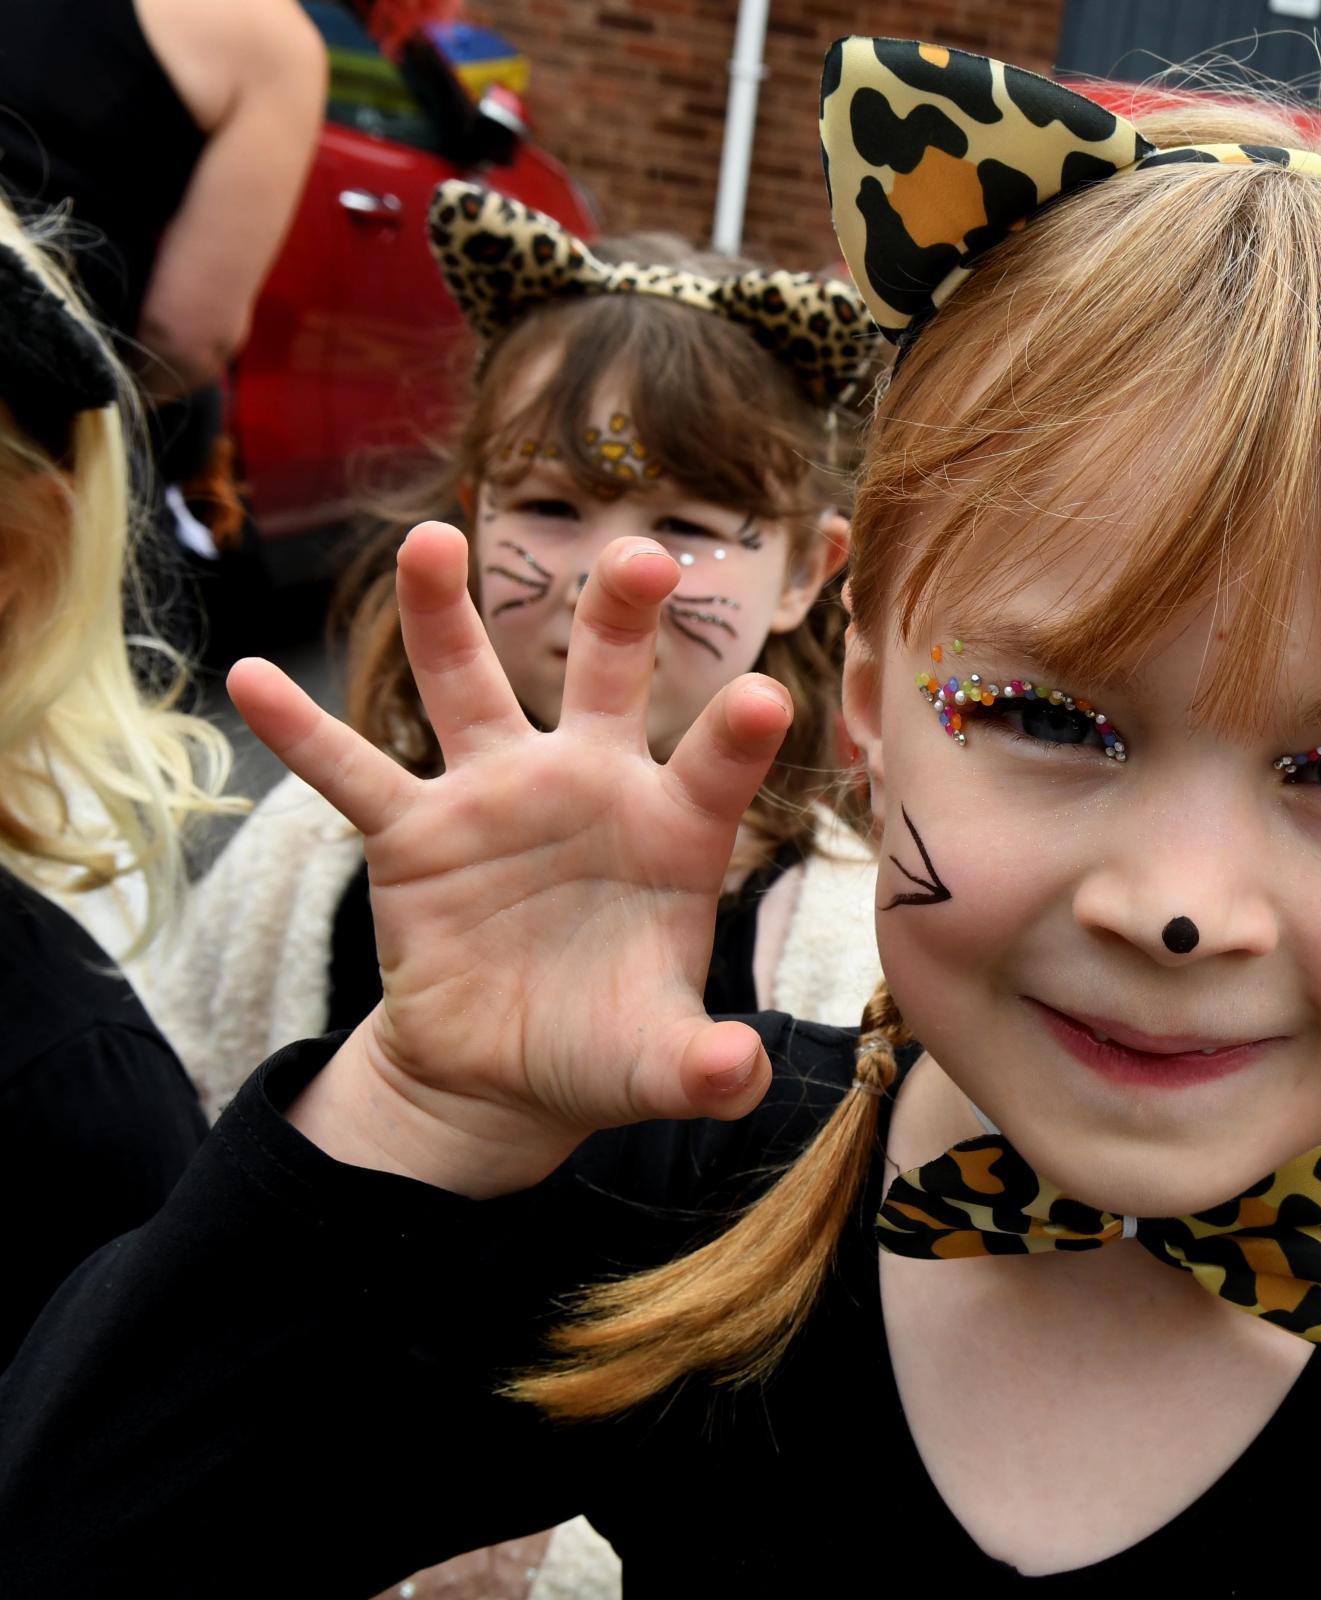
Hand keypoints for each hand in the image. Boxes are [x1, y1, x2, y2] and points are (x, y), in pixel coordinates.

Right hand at [227, 524, 791, 1195]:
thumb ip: (704, 1068)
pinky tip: (252, 677)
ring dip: (448, 614)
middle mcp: (587, 787)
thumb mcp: (659, 1065)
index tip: (765, 696)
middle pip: (607, 679)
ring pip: (469, 686)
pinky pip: (349, 773)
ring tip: (432, 541)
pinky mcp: (412, 833)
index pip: (712, 771)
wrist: (503, 1075)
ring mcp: (495, 797)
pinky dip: (301, 731)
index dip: (735, 735)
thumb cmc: (602, 1047)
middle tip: (643, 554)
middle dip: (620, 614)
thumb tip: (736, 1077)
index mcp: (671, 833)